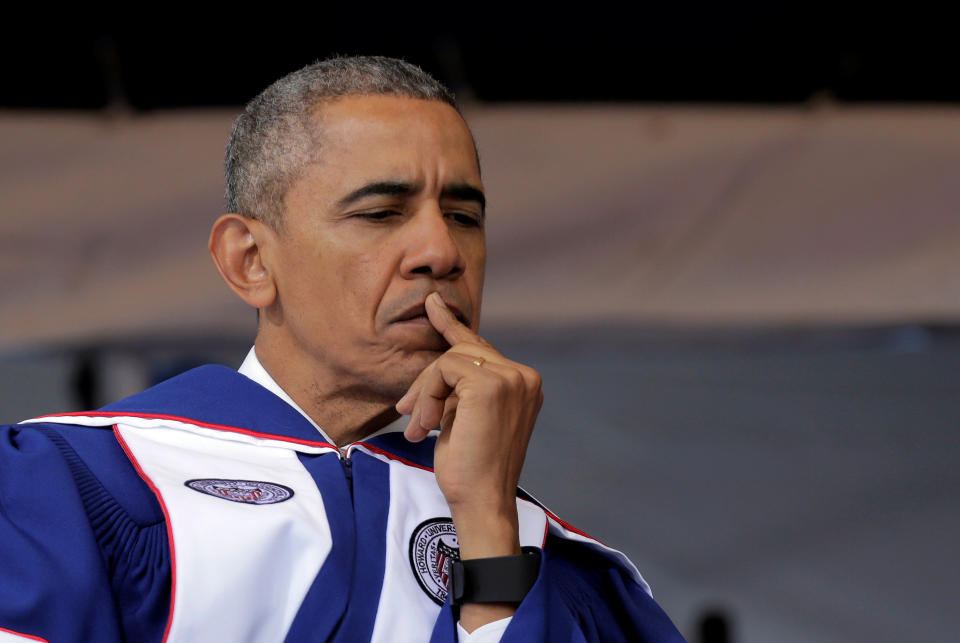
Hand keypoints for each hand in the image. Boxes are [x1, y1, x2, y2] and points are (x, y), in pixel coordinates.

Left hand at [395, 292, 543, 559]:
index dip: (451, 325)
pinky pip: (443, 369)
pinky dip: (427, 395)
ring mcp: (512, 378)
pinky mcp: (491, 384)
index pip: (481, 348)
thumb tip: (441, 363)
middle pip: (462, 352)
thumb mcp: (466, 418)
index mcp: (524, 384)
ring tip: (420, 428)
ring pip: (449, 360)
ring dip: (425, 394)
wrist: (482, 502)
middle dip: (428, 381)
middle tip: (409, 412)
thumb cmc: (471, 469)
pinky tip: (427, 426)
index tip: (431, 304)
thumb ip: (463, 387)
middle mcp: (524, 376)